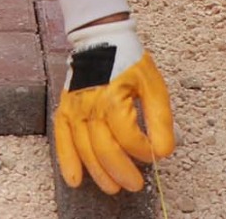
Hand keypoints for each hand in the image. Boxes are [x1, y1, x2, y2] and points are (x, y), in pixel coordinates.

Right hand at [54, 22, 174, 193]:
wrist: (101, 37)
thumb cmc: (129, 60)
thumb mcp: (153, 85)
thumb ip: (159, 119)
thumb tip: (162, 151)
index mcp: (114, 98)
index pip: (128, 138)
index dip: (142, 151)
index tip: (153, 155)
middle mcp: (90, 106)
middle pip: (104, 149)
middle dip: (121, 172)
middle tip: (134, 184)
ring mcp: (75, 108)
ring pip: (84, 149)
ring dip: (98, 173)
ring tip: (113, 188)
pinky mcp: (65, 109)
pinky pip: (62, 139)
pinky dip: (66, 160)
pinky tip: (74, 179)